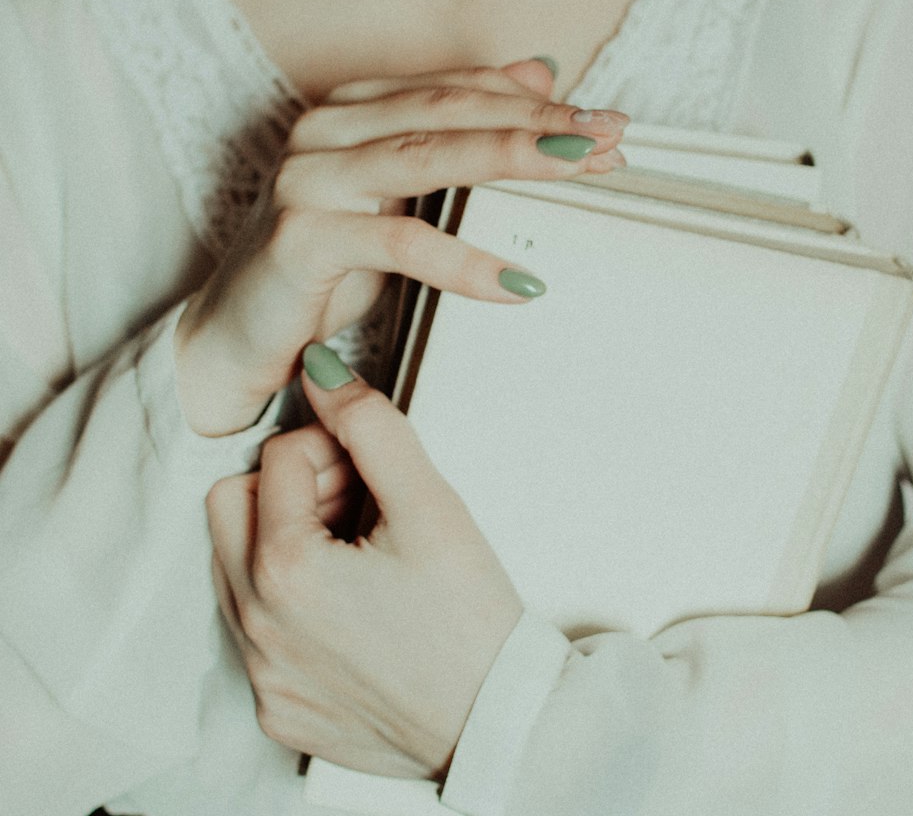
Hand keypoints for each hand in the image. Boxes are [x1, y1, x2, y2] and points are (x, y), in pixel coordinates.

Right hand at [176, 60, 627, 434]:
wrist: (239, 335)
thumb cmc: (326, 268)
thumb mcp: (402, 200)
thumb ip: (461, 136)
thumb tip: (540, 72)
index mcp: (352, 110)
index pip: (458, 90)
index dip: (535, 104)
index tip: (604, 125)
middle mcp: (325, 128)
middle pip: (450, 111)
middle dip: (538, 125)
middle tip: (610, 140)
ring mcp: (308, 177)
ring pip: (428, 157)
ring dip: (515, 162)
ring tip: (584, 173)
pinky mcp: (301, 236)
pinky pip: (400, 242)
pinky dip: (465, 262)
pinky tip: (520, 284)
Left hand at [206, 344, 523, 780]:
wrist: (497, 724)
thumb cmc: (472, 622)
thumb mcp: (431, 506)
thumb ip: (371, 426)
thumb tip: (322, 371)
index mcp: (286, 570)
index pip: (277, 457)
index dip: (330, 447)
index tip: (371, 470)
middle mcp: (257, 626)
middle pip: (231, 504)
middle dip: (290, 487)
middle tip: (356, 504)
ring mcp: (262, 673)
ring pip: (237, 565)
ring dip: (287, 541)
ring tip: (358, 555)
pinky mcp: (277, 707)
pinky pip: (256, 630)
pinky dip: (291, 602)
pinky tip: (352, 607)